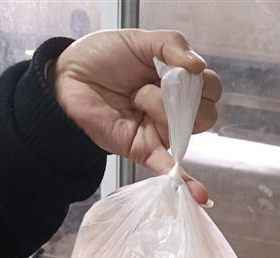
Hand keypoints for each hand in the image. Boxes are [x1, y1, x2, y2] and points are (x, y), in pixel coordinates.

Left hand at [49, 29, 221, 202]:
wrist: (68, 80)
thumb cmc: (101, 59)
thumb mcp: (139, 40)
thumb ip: (172, 44)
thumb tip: (198, 67)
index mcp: (179, 83)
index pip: (211, 89)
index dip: (202, 82)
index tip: (179, 69)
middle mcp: (174, 110)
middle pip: (205, 115)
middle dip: (183, 97)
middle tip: (152, 84)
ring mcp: (160, 132)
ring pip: (185, 130)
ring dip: (161, 108)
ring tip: (136, 98)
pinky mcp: (144, 149)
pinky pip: (168, 167)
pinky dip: (184, 183)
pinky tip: (199, 194)